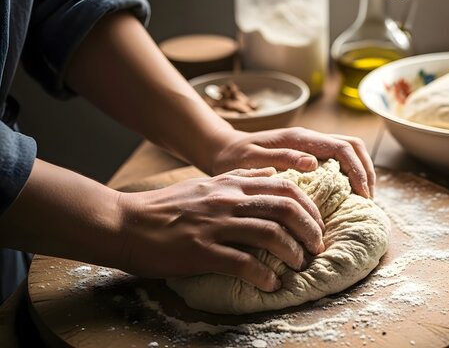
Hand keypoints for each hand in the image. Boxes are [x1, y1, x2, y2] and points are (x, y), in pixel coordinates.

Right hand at [116, 167, 324, 291]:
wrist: (126, 223)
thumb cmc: (168, 206)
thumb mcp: (207, 183)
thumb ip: (241, 178)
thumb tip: (271, 171)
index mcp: (231, 184)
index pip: (285, 188)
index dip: (309, 207)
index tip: (317, 225)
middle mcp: (228, 200)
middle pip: (285, 209)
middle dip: (310, 229)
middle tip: (317, 247)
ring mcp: (215, 225)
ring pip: (270, 234)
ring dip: (292, 252)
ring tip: (299, 265)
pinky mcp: (201, 251)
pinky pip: (243, 263)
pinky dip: (263, 275)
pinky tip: (271, 283)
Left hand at [213, 127, 375, 197]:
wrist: (220, 150)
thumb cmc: (233, 158)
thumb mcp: (251, 160)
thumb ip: (281, 158)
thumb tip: (313, 163)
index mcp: (300, 138)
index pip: (343, 148)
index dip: (358, 170)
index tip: (363, 195)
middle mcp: (309, 139)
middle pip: (353, 146)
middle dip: (367, 170)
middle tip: (368, 199)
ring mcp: (310, 146)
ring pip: (348, 152)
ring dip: (361, 172)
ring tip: (363, 198)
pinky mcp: (307, 156)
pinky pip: (337, 161)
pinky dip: (349, 175)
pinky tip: (347, 195)